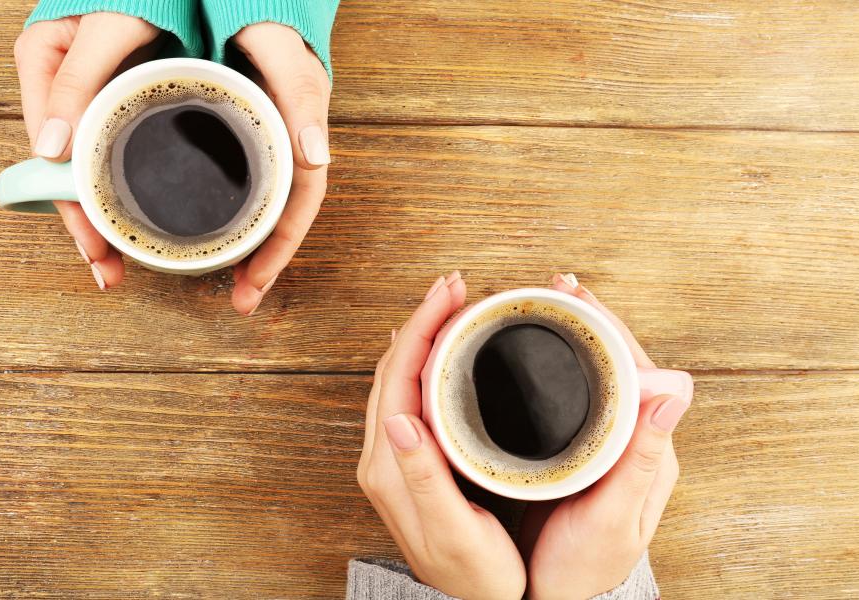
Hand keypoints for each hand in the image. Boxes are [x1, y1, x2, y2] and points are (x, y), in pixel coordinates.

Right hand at [14, 13, 160, 289]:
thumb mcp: (109, 27)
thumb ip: (78, 80)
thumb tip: (53, 148)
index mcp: (43, 61)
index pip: (51, 151)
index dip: (73, 202)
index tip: (95, 244)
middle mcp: (56, 84)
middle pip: (63, 169)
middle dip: (85, 223)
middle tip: (107, 269)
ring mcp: (81, 97)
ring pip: (81, 170)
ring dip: (96, 218)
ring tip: (112, 266)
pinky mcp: (109, 103)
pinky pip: (103, 154)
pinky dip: (111, 190)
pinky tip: (122, 224)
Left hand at [228, 23, 331, 314]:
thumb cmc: (268, 15)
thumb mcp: (285, 52)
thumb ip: (302, 94)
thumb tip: (317, 157)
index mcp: (302, 130)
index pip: (300, 202)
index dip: (281, 247)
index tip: (255, 285)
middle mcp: (286, 141)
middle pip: (281, 214)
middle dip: (264, 263)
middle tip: (241, 301)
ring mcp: (263, 140)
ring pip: (263, 205)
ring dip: (249, 247)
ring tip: (231, 285)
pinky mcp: (238, 132)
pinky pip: (242, 184)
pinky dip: (230, 214)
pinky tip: (210, 231)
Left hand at [357, 272, 527, 599]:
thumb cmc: (474, 574)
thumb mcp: (453, 531)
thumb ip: (424, 476)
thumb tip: (400, 417)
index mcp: (390, 466)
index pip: (399, 377)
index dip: (423, 326)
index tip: (452, 291)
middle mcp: (384, 456)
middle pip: (395, 368)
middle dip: (424, 319)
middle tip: (457, 285)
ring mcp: (393, 457)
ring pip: (400, 378)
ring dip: (423, 335)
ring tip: (453, 304)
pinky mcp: (408, 460)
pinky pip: (410, 394)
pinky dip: (427, 361)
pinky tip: (444, 350)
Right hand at [519, 273, 693, 599]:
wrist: (557, 599)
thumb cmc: (585, 567)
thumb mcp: (613, 516)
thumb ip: (640, 458)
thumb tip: (676, 388)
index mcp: (648, 449)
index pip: (637, 369)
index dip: (607, 328)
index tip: (577, 296)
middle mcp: (630, 439)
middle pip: (615, 363)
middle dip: (587, 320)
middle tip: (556, 286)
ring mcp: (604, 444)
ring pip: (594, 376)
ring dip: (572, 337)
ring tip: (545, 304)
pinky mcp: (578, 451)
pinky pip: (573, 396)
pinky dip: (555, 366)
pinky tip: (533, 353)